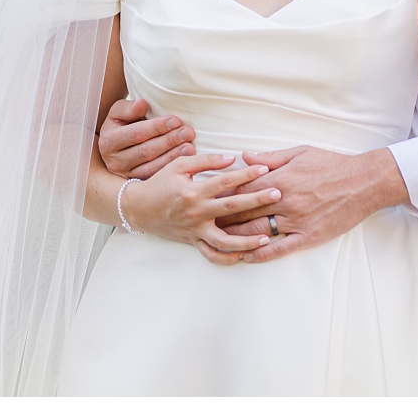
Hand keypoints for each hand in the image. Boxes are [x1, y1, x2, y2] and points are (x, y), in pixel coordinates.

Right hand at [98, 97, 194, 179]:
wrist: (115, 147)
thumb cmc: (121, 126)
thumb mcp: (118, 113)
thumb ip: (128, 108)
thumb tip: (142, 104)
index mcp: (109, 141)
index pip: (136, 134)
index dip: (156, 127)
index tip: (175, 120)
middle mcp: (115, 161)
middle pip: (145, 151)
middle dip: (169, 141)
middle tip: (188, 132)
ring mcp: (125, 175)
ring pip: (151, 167)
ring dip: (172, 157)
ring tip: (190, 147)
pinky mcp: (136, 184)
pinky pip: (155, 178)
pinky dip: (170, 169)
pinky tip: (185, 162)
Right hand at [121, 153, 282, 264]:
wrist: (139, 209)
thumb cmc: (160, 183)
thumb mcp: (179, 165)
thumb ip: (206, 161)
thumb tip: (231, 159)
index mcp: (193, 190)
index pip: (224, 181)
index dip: (246, 174)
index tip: (264, 169)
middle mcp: (196, 212)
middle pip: (231, 208)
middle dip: (256, 201)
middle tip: (277, 195)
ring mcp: (195, 230)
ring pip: (224, 241)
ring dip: (247, 240)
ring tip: (268, 237)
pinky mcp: (193, 241)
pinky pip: (212, 255)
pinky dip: (228, 258)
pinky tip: (245, 255)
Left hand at [216, 147, 406, 263]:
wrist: (363, 182)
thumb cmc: (331, 164)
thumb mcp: (299, 152)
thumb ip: (270, 158)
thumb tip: (244, 157)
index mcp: (280, 179)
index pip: (242, 188)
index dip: (221, 194)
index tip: (204, 198)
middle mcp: (285, 201)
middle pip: (244, 212)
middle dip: (221, 218)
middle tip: (201, 223)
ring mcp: (297, 220)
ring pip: (258, 232)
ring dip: (235, 238)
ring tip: (216, 242)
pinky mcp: (309, 236)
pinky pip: (280, 248)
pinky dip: (261, 254)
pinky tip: (246, 257)